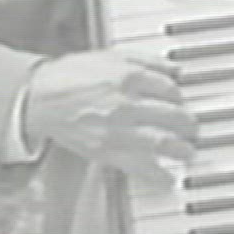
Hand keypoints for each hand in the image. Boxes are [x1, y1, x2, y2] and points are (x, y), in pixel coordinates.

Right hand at [23, 49, 196, 189]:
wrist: (40, 99)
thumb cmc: (73, 75)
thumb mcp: (111, 55)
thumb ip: (148, 60)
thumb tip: (177, 68)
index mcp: (128, 76)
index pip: (170, 88)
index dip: (180, 95)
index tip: (181, 100)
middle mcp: (125, 103)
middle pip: (171, 115)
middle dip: (188, 122)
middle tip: (193, 127)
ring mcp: (116, 130)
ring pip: (160, 141)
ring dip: (181, 148)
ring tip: (188, 151)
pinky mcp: (104, 151)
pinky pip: (136, 166)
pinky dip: (156, 174)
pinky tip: (168, 178)